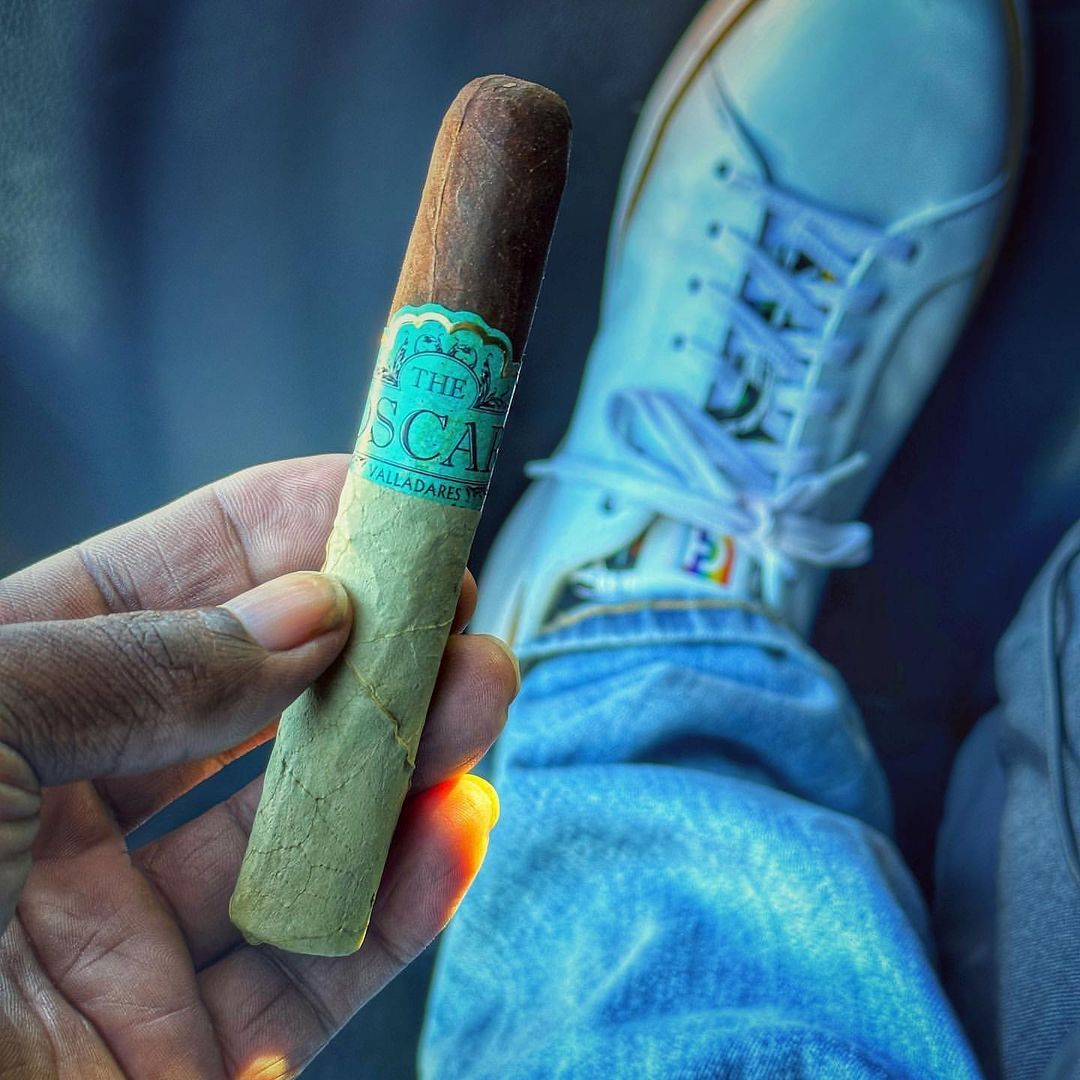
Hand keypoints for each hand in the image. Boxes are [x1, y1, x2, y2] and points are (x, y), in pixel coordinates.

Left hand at [0, 455, 517, 1077]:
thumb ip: (137, 663)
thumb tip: (305, 614)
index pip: (154, 599)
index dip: (269, 535)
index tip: (373, 496)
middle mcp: (53, 829)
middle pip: (250, 713)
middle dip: (361, 644)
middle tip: (451, 598)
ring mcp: (123, 952)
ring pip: (302, 835)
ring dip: (404, 759)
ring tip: (482, 687)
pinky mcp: (183, 1067)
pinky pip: (318, 972)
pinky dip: (403, 900)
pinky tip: (456, 827)